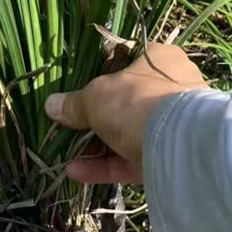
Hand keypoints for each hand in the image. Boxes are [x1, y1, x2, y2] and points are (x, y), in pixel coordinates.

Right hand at [45, 43, 207, 183]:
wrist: (180, 146)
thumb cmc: (136, 101)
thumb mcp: (96, 96)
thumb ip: (74, 103)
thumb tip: (51, 105)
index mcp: (160, 59)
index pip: (126, 60)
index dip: (99, 74)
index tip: (76, 88)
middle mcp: (171, 88)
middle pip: (124, 101)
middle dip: (93, 116)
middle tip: (67, 125)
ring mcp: (172, 125)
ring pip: (126, 133)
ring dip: (94, 145)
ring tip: (64, 152)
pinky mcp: (169, 158)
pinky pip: (132, 159)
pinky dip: (105, 165)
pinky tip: (75, 172)